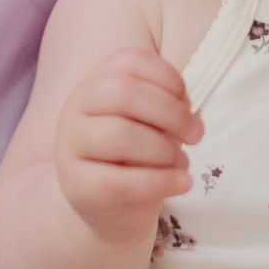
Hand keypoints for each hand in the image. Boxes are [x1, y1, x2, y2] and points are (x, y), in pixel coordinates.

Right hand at [55, 47, 204, 245]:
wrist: (107, 208)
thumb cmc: (135, 157)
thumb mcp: (150, 124)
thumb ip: (166, 109)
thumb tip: (188, 115)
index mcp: (95, 84)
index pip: (129, 61)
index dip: (167, 76)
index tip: (187, 100)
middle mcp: (75, 109)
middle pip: (122, 92)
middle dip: (171, 112)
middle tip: (197, 135)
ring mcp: (70, 148)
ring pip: (121, 135)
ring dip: (165, 149)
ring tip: (181, 163)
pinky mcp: (78, 187)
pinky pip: (121, 182)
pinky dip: (161, 181)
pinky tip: (183, 183)